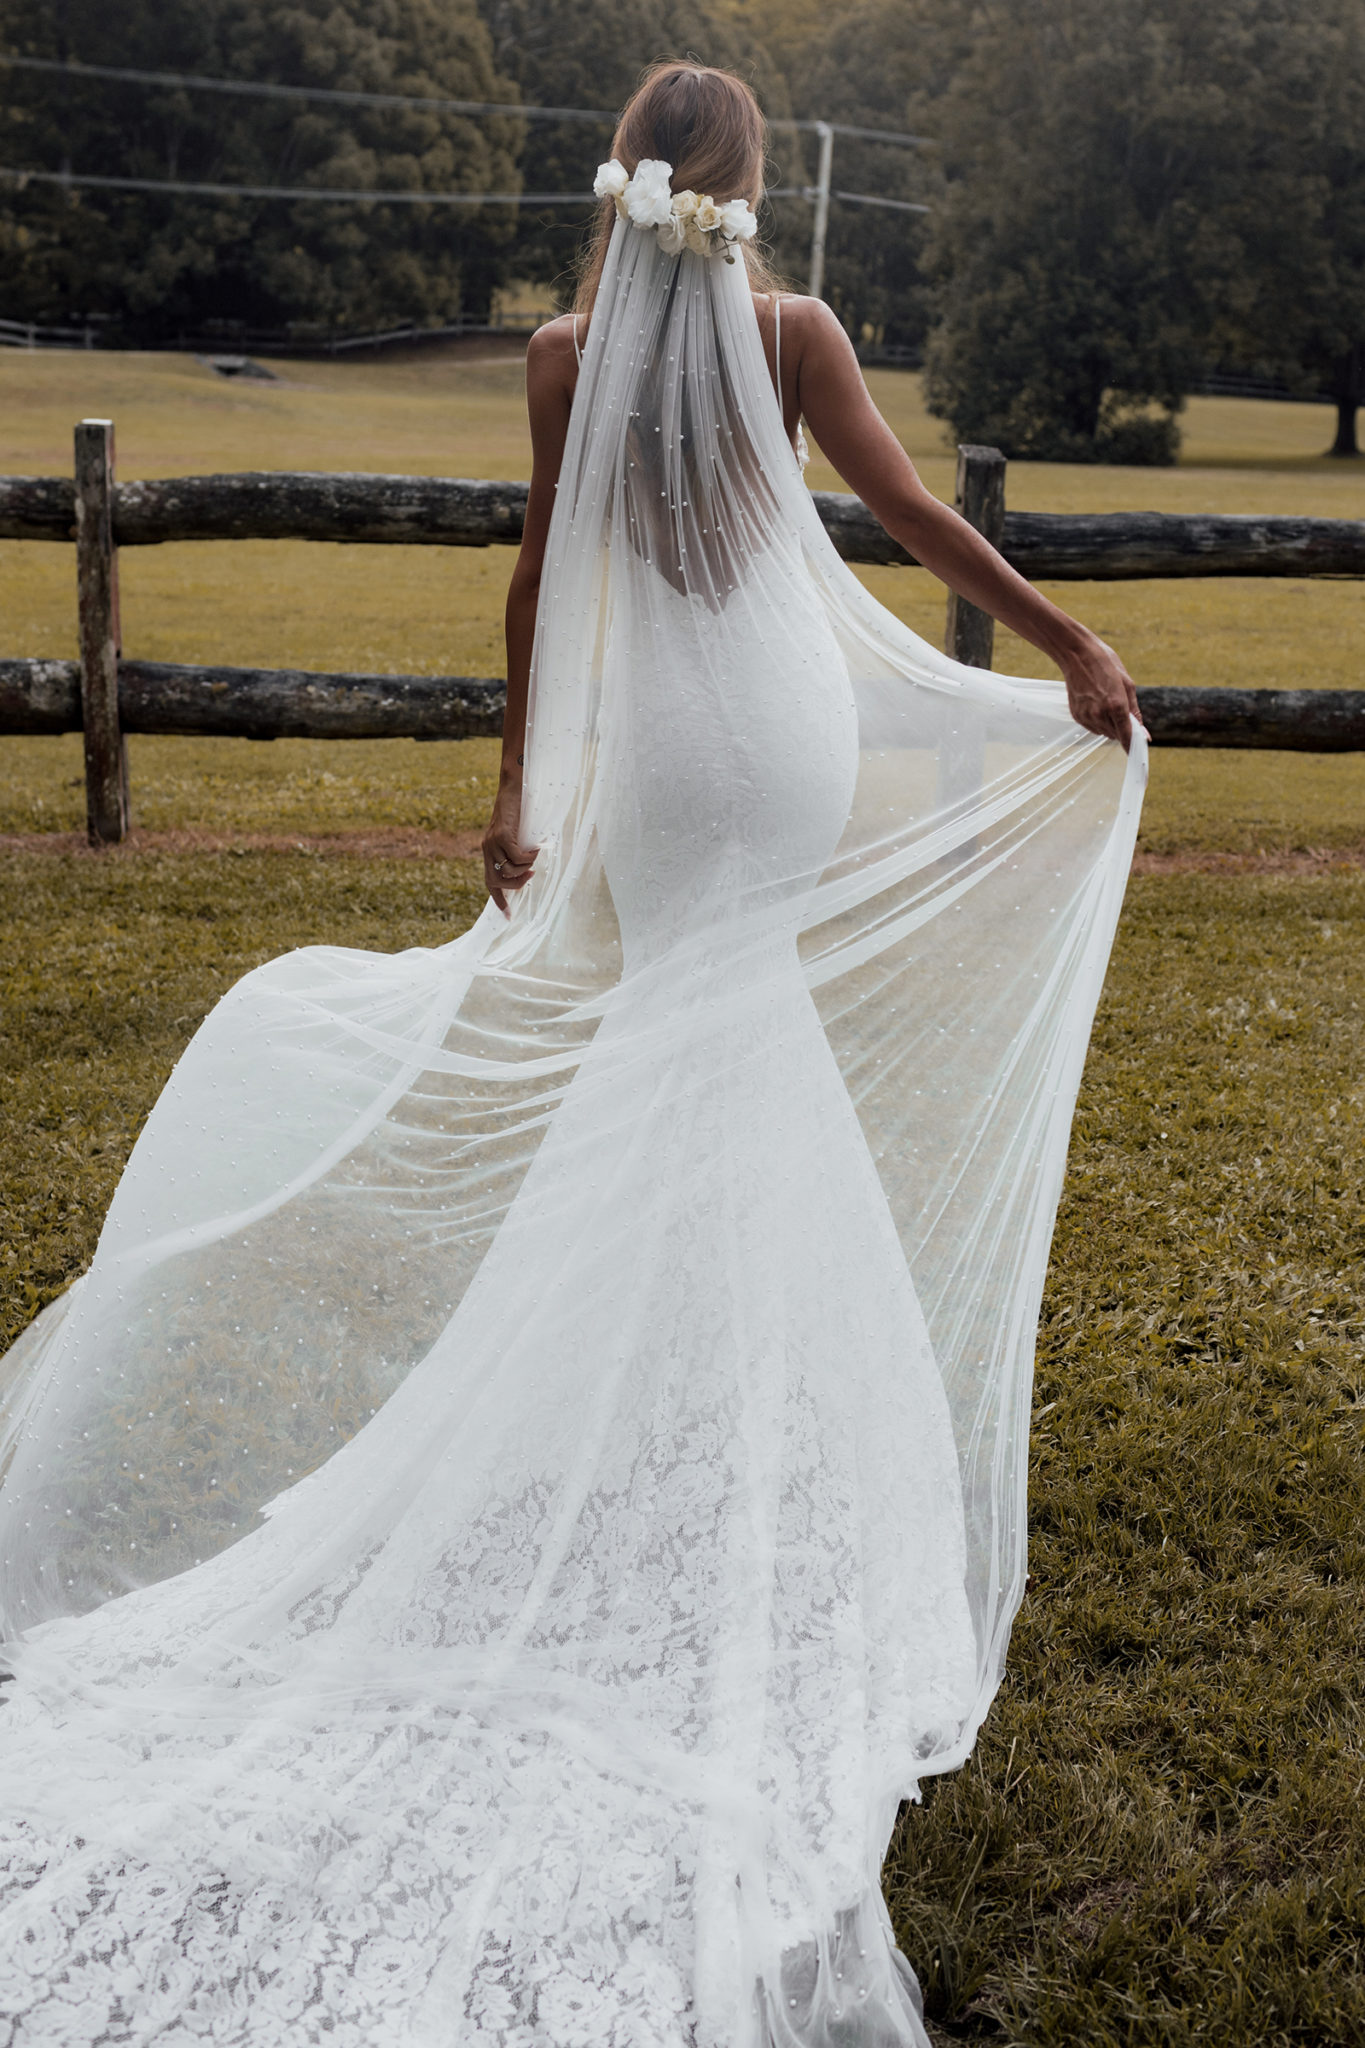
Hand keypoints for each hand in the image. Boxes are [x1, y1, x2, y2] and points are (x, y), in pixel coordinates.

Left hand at [481, 782, 538, 915]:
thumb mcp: (515, 836)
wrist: (513, 787)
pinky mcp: (502, 835)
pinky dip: (529, 857)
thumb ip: (515, 852)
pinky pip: (517, 857)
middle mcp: (487, 849)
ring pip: (509, 871)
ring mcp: (493, 842)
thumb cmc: (518, 811)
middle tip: (531, 875)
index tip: (508, 917)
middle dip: (516, 885)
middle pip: (497, 882)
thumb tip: (526, 871)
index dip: (499, 900)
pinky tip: (535, 848)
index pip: (490, 882)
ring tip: (534, 855)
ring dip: (525, 868)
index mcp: (489, 852)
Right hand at [1060, 633, 1147, 751]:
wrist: (1077, 654)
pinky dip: (1097, 721)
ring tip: (1106, 702)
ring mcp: (1086, 716)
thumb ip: (1135, 712)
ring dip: (1109, 725)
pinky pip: (1092, 727)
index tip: (1137, 753)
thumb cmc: (1104, 664)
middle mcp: (1100, 714)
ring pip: (1104, 733)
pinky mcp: (1076, 715)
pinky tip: (1096, 703)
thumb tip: (1143, 733)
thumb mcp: (1127, 683)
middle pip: (1116, 735)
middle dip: (1122, 729)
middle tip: (1122, 711)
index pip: (1126, 736)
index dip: (1132, 746)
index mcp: (1116, 705)